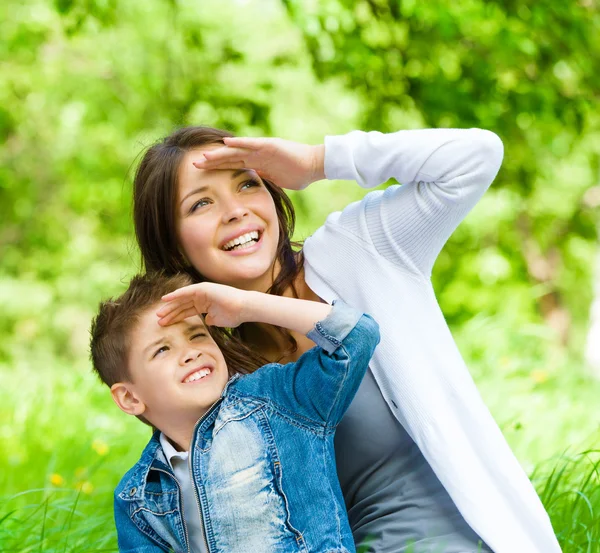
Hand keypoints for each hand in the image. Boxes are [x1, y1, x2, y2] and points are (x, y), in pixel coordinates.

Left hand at [156, 282, 250, 327]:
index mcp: (204, 306)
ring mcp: (202, 292)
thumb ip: (211, 320)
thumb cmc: (234, 315)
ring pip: (182, 299)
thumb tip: (207, 321)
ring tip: (158, 313)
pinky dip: (175, 295)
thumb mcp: (219, 321)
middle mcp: (202, 298)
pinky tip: (165, 299)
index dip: (176, 318)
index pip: (186, 312)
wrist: (244, 309)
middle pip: (182, 306)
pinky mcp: (203, 288)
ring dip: (170, 306)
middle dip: (170, 313)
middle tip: (158, 321)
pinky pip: (186, 292)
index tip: (166, 324)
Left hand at [192, 136, 324, 190]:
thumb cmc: (299, 174)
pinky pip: (252, 144)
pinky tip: (226, 142)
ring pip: (236, 151)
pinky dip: (239, 143)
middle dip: (213, 161)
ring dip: (220, 153)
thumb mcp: (277, 181)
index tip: (202, 173)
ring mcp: (262, 149)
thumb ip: (265, 181)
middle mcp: (257, 155)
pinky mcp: (270, 145)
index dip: (218, 168)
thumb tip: (255, 188)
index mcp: (257, 164)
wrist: (314, 166)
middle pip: (230, 158)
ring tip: (205, 155)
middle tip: (194, 164)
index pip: (233, 166)